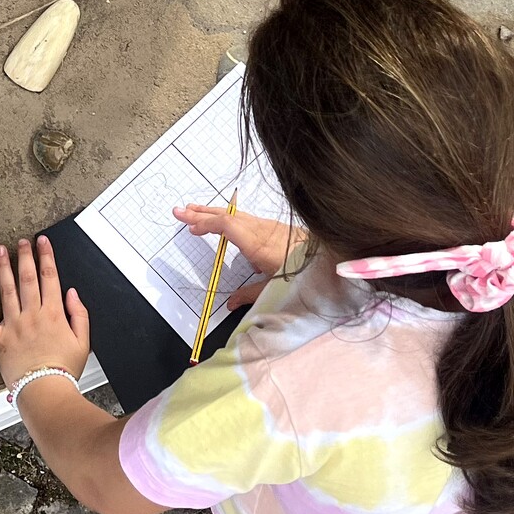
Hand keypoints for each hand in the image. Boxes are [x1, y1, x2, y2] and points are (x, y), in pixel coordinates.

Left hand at [0, 236, 90, 385]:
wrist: (45, 390)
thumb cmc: (63, 370)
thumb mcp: (83, 342)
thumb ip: (79, 315)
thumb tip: (72, 293)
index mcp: (53, 315)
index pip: (50, 278)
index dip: (46, 257)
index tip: (42, 243)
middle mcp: (32, 315)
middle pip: (27, 278)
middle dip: (25, 256)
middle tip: (21, 241)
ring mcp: (13, 326)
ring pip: (7, 291)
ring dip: (3, 269)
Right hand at [174, 205, 305, 308]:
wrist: (333, 260)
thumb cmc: (304, 275)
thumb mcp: (274, 289)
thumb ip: (249, 295)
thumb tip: (230, 303)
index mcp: (258, 243)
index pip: (226, 226)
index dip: (206, 223)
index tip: (189, 225)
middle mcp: (262, 230)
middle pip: (228, 215)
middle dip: (202, 212)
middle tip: (180, 211)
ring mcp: (270, 226)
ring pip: (237, 214)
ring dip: (215, 212)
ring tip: (196, 212)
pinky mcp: (277, 228)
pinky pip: (247, 219)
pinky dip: (230, 218)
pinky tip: (226, 225)